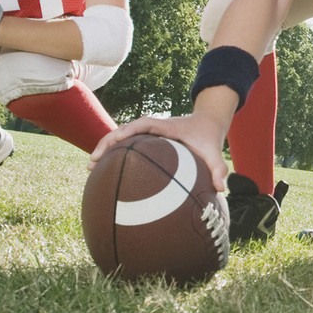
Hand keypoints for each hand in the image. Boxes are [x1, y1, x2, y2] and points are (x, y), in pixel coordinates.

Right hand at [98, 111, 227, 191]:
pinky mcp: (146, 141)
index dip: (125, 133)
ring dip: (105, 150)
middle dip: (105, 144)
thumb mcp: (215, 152)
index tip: (112, 143)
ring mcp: (146, 133)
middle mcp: (151, 127)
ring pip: (120, 138)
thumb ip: (219, 169)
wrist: (207, 123)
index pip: (139, 125)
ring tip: (91, 169)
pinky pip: (126, 146)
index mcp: (163, 126)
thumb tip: (222, 188)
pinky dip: (114, 156)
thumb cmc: (208, 137)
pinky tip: (106, 174)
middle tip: (92, 163)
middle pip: (122, 131)